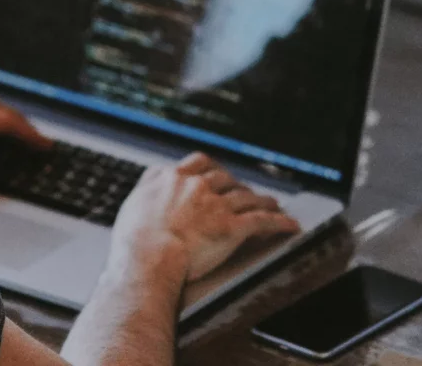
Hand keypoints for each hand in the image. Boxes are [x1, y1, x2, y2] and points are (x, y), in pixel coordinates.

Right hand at [108, 153, 301, 287]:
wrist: (148, 258)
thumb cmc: (134, 241)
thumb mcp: (132, 205)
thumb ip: (146, 190)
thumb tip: (149, 186)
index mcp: (172, 179)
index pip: (197, 163)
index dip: (210, 167)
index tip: (215, 172)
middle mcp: (196, 186)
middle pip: (224, 178)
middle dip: (237, 185)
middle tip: (244, 191)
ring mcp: (216, 205)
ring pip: (246, 197)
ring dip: (261, 200)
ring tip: (272, 204)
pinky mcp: (232, 227)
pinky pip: (262, 221)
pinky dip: (278, 222)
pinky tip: (289, 224)